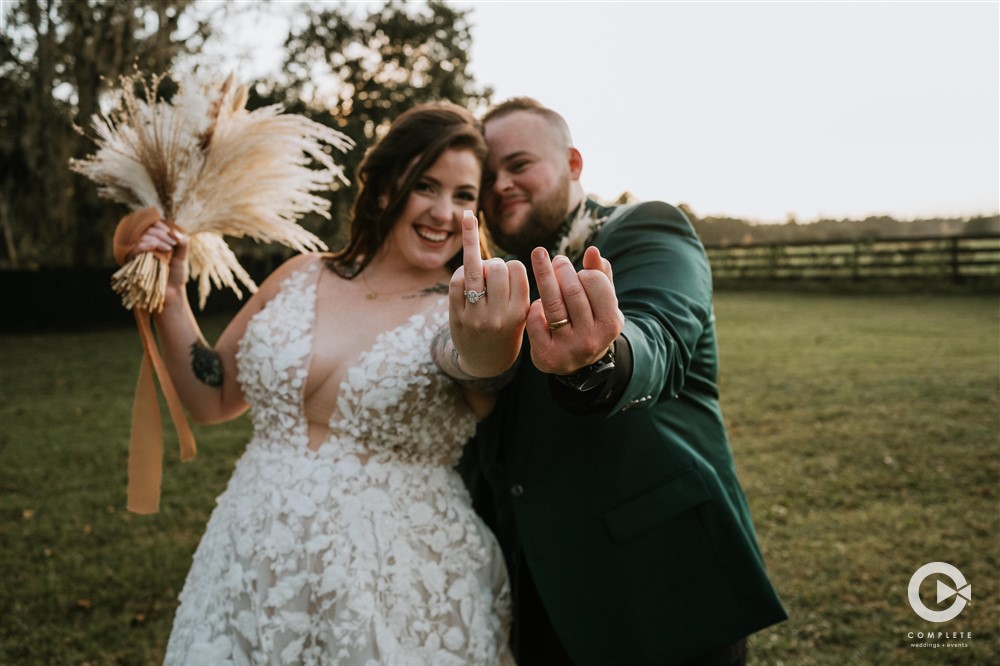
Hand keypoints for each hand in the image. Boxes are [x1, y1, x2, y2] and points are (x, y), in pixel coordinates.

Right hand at [128, 218, 188, 300]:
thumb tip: (172, 231)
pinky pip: (135, 248)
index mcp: (154, 240)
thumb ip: (183, 241)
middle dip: (161, 234)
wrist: (171, 292)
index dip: (161, 226)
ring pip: (142, 237)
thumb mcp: (183, 254)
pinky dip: (146, 245)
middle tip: (172, 245)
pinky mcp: (133, 262)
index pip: (152, 225)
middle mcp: (144, 245)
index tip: (172, 235)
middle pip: (147, 229)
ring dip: (156, 239)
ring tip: (168, 249)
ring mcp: (138, 253)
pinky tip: (156, 248)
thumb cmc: (176, 273)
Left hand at [448, 210, 530, 376]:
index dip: (511, 265)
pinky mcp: (457, 317)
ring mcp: (475, 316)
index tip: (510, 274)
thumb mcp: (522, 313)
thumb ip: (515, 288)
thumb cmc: (507, 329)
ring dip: (472, 247)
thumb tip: (488, 257)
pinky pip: (456, 281)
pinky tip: (465, 273)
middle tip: (491, 273)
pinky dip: (461, 271)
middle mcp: (498, 314)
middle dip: (493, 263)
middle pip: (495, 267)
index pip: (516, 269)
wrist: (486, 362)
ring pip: (473, 269)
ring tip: (470, 225)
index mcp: (519, 311)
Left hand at [526, 245, 623, 374]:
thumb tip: (593, 251)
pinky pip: (536, 320)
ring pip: (552, 304)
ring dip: (545, 277)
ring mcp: (568, 348)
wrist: (579, 365)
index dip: (583, 271)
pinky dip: (535, 306)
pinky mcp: (547, 355)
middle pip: (572, 291)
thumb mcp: (602, 302)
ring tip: (540, 259)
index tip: (578, 270)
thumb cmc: (591, 322)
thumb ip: (601, 275)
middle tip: (557, 260)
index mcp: (610, 323)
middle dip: (561, 270)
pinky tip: (538, 304)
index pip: (595, 282)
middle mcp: (591, 338)